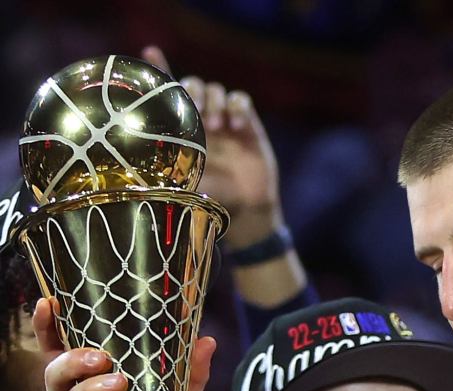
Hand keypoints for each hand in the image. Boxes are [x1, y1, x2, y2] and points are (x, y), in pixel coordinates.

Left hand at [141, 46, 282, 248]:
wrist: (246, 208)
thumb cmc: (213, 197)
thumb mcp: (182, 180)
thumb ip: (165, 165)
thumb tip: (137, 160)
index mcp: (182, 129)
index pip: (168, 92)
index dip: (160, 69)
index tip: (149, 51)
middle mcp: (202, 120)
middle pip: (193, 84)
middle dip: (192, 90)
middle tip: (195, 109)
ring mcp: (226, 120)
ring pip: (217, 89)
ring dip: (215, 102)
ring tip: (217, 126)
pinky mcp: (248, 124)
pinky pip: (241, 100)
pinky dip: (237, 106)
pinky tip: (236, 124)